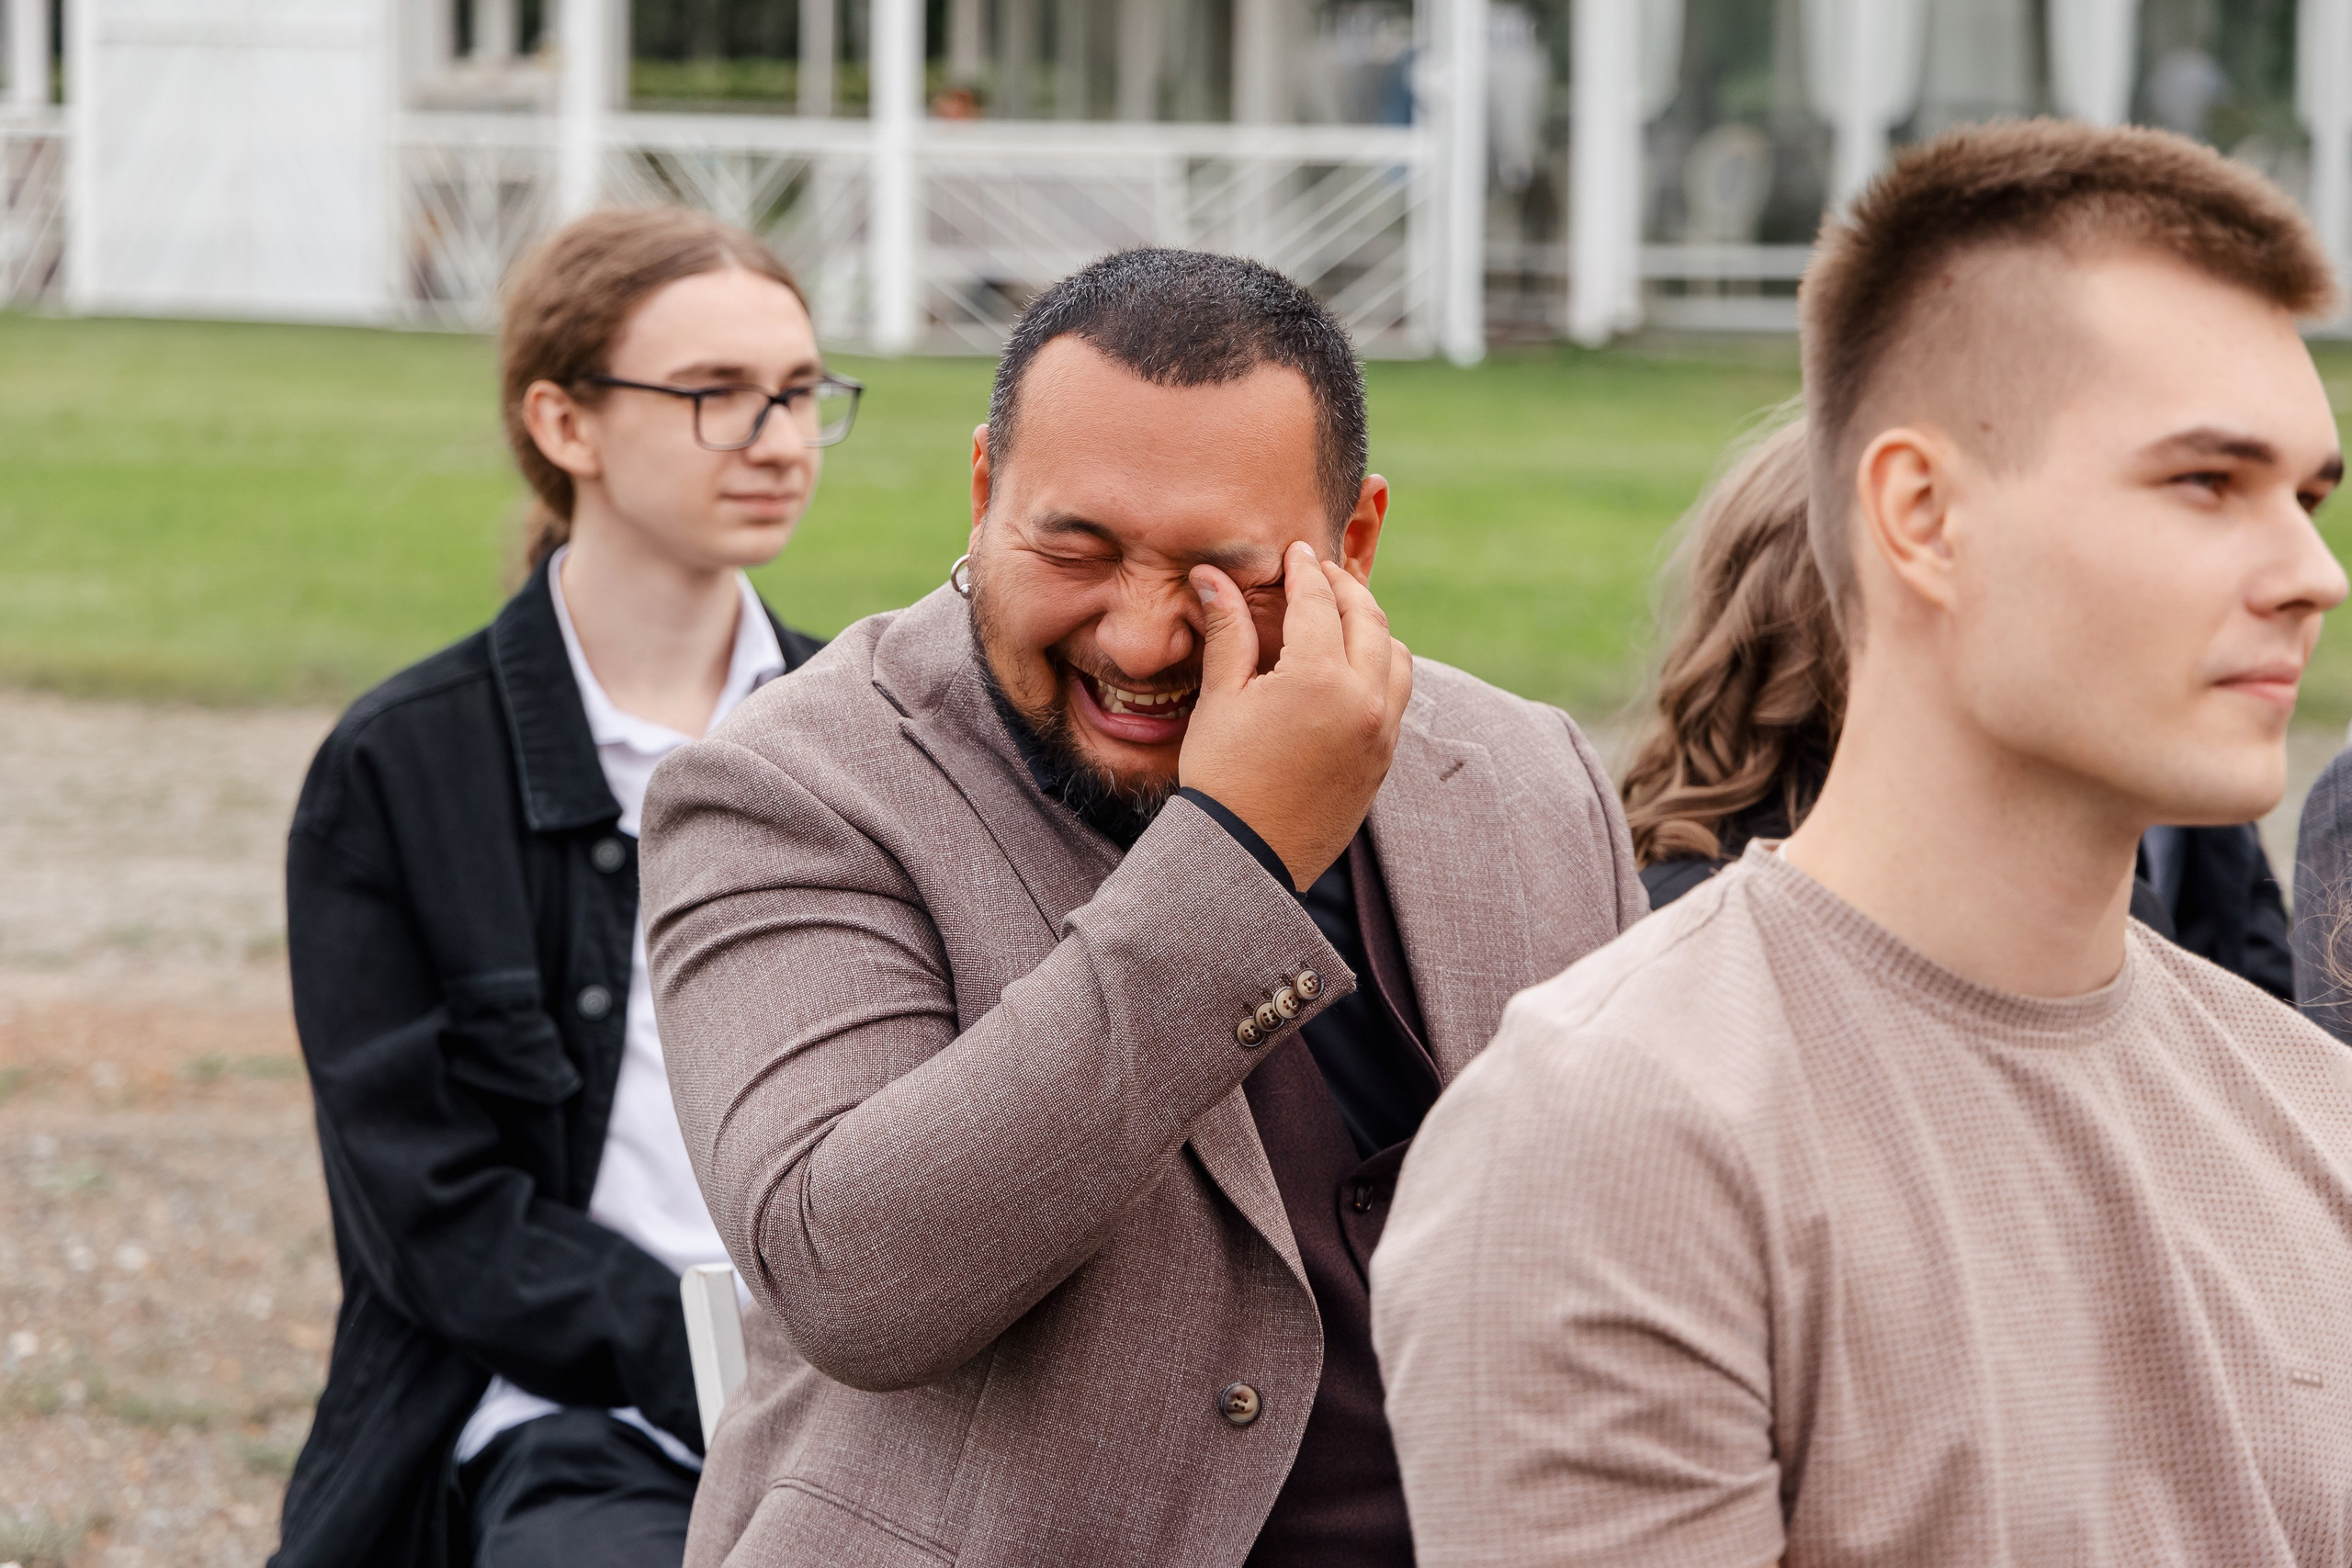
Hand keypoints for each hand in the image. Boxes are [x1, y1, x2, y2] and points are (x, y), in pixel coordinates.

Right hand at [1179, 541, 1412, 888]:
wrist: (1246, 857)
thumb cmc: (1222, 778)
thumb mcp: (1220, 699)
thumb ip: (1227, 632)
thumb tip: (1212, 576)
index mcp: (1319, 679)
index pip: (1319, 602)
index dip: (1305, 570)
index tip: (1296, 550)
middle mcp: (1364, 700)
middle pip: (1369, 619)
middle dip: (1345, 588)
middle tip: (1321, 572)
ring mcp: (1382, 732)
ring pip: (1397, 655)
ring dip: (1373, 626)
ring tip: (1343, 616)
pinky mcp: (1384, 759)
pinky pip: (1398, 696)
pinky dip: (1382, 667)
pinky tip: (1354, 666)